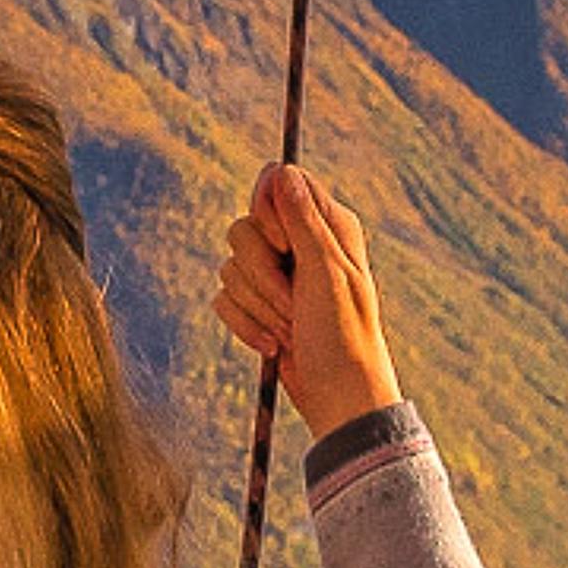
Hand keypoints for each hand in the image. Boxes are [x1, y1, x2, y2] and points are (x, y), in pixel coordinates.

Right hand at [213, 162, 401, 430]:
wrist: (337, 398)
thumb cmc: (343, 335)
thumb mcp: (327, 272)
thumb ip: (303, 220)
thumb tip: (281, 169)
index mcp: (328, 227)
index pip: (278, 185)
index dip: (268, 211)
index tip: (284, 244)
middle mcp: (300, 246)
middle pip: (243, 228)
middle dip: (260, 271)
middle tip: (293, 300)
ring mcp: (276, 278)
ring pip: (230, 266)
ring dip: (256, 305)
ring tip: (289, 329)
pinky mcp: (257, 308)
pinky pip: (223, 299)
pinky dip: (244, 325)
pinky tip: (273, 345)